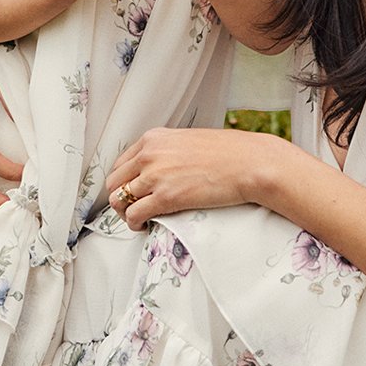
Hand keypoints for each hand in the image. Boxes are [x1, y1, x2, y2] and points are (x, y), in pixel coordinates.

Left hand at [105, 128, 291, 227]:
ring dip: (126, 214)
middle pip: (114, 182)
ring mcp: (156, 175)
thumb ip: (169, 152)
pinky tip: (145, 226)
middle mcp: (149, 154)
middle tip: (132, 209)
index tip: (131, 193)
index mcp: (154, 138)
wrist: (250, 162)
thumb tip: (161, 169)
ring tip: (139, 220)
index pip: (121, 163)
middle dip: (120, 199)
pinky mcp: (166, 197)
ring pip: (119, 200)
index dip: (123, 182)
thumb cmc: (229, 153)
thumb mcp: (190, 141)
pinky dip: (134, 224)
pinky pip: (134, 215)